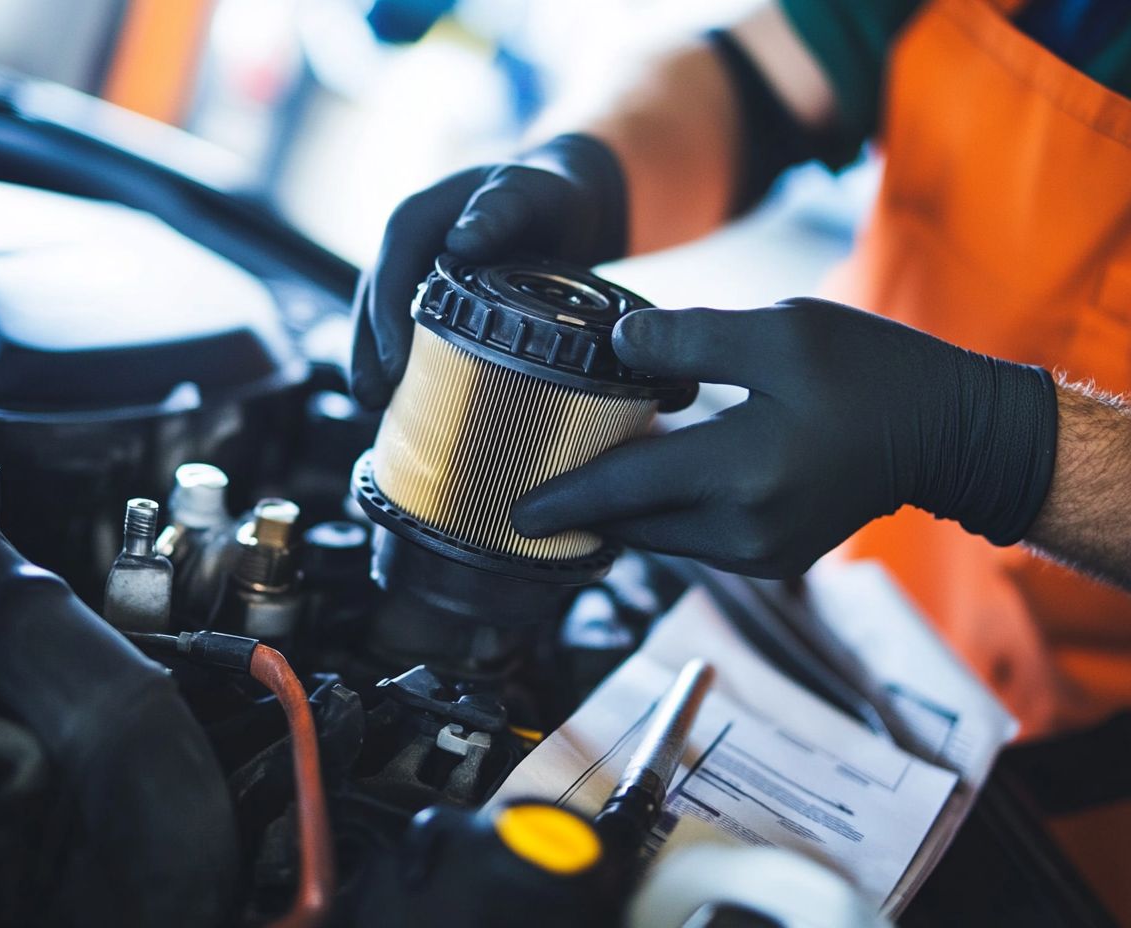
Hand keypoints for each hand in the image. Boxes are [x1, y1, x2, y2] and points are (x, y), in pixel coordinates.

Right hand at [350, 134, 627, 409]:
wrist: (566, 204)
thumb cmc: (546, 194)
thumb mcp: (527, 193)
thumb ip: (499, 210)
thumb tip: (462, 241)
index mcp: (418, 219)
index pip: (389, 270)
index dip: (385, 318)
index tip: (393, 365)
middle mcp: (408, 249)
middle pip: (373, 302)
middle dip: (369, 351)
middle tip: (373, 399)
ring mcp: (416, 276)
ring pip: (382, 321)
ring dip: (375, 362)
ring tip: (377, 406)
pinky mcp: (432, 300)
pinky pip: (406, 332)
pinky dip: (403, 363)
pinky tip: (404, 400)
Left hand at [511, 298, 1056, 577]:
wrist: (945, 433)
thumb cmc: (870, 372)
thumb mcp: (778, 332)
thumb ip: (689, 337)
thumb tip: (615, 343)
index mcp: (741, 472)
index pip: (624, 491)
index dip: (562, 500)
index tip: (512, 510)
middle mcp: (745, 529)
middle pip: (633, 523)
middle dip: (583, 505)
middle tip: (533, 479)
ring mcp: (761, 553)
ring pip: (660, 537)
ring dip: (622, 509)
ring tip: (583, 469)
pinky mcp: (772, 556)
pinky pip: (692, 540)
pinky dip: (661, 514)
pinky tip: (646, 477)